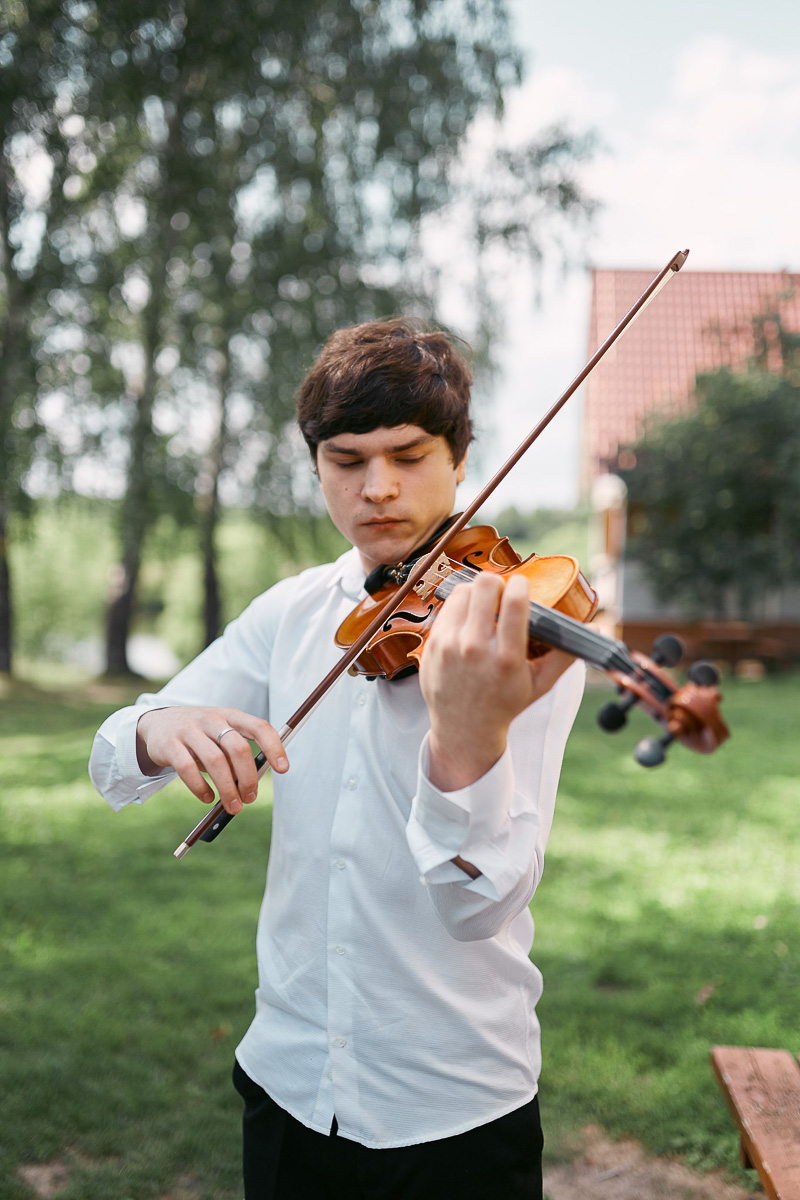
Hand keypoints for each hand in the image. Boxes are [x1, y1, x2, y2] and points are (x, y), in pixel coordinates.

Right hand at [136, 706, 287, 813]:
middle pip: (238, 748)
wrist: (158, 724)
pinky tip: (208, 798)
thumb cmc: (200, 735)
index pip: (259, 727)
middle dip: (248, 777)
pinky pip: (187, 769)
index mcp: (231, 716)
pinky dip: (200, 788)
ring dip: (227, 788)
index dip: (274, 747)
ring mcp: (189, 730)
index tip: (283, 769)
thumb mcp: (220, 736)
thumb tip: (252, 785)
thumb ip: (236, 755)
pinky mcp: (170, 744)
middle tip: (250, 798)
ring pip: (214, 761)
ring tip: (233, 806)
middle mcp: (211, 719)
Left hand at [419, 572, 573, 791]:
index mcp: (506, 659)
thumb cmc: (506, 704)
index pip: (513, 603)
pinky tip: (467, 619)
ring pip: (462, 592)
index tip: (522, 585)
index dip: (520, 585)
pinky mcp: (431, 646)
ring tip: (483, 604)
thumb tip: (597, 628)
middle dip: (497, 583)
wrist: (464, 729)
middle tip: (501, 593)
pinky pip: (446, 609)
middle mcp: (475, 650)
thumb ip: (566, 654)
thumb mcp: (540, 684)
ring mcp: (449, 647)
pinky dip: (458, 609)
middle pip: (484, 586)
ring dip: (475, 593)